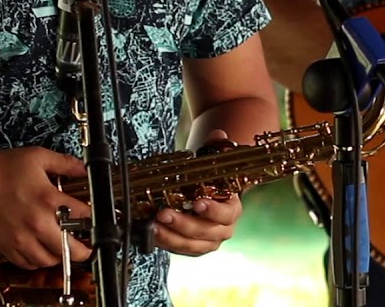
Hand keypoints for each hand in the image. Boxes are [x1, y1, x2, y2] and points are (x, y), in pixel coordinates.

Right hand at [0, 147, 92, 268]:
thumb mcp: (38, 157)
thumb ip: (65, 163)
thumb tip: (83, 168)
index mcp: (49, 200)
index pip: (83, 216)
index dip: (92, 218)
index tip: (92, 219)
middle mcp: (37, 223)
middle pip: (69, 249)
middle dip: (82, 251)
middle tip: (86, 249)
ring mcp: (20, 238)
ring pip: (47, 261)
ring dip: (58, 257)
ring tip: (62, 250)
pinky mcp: (5, 246)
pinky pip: (25, 263)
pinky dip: (36, 261)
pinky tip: (40, 252)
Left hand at [152, 130, 241, 255]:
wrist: (206, 195)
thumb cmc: (210, 179)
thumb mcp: (213, 162)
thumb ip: (216, 148)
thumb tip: (218, 134)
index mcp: (233, 209)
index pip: (227, 214)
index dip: (213, 210)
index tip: (198, 203)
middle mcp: (223, 229)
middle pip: (207, 232)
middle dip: (184, 224)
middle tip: (164, 213)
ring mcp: (208, 241)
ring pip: (192, 245)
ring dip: (172, 237)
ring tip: (153, 225)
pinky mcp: (191, 247)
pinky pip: (180, 249)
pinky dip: (166, 243)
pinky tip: (152, 233)